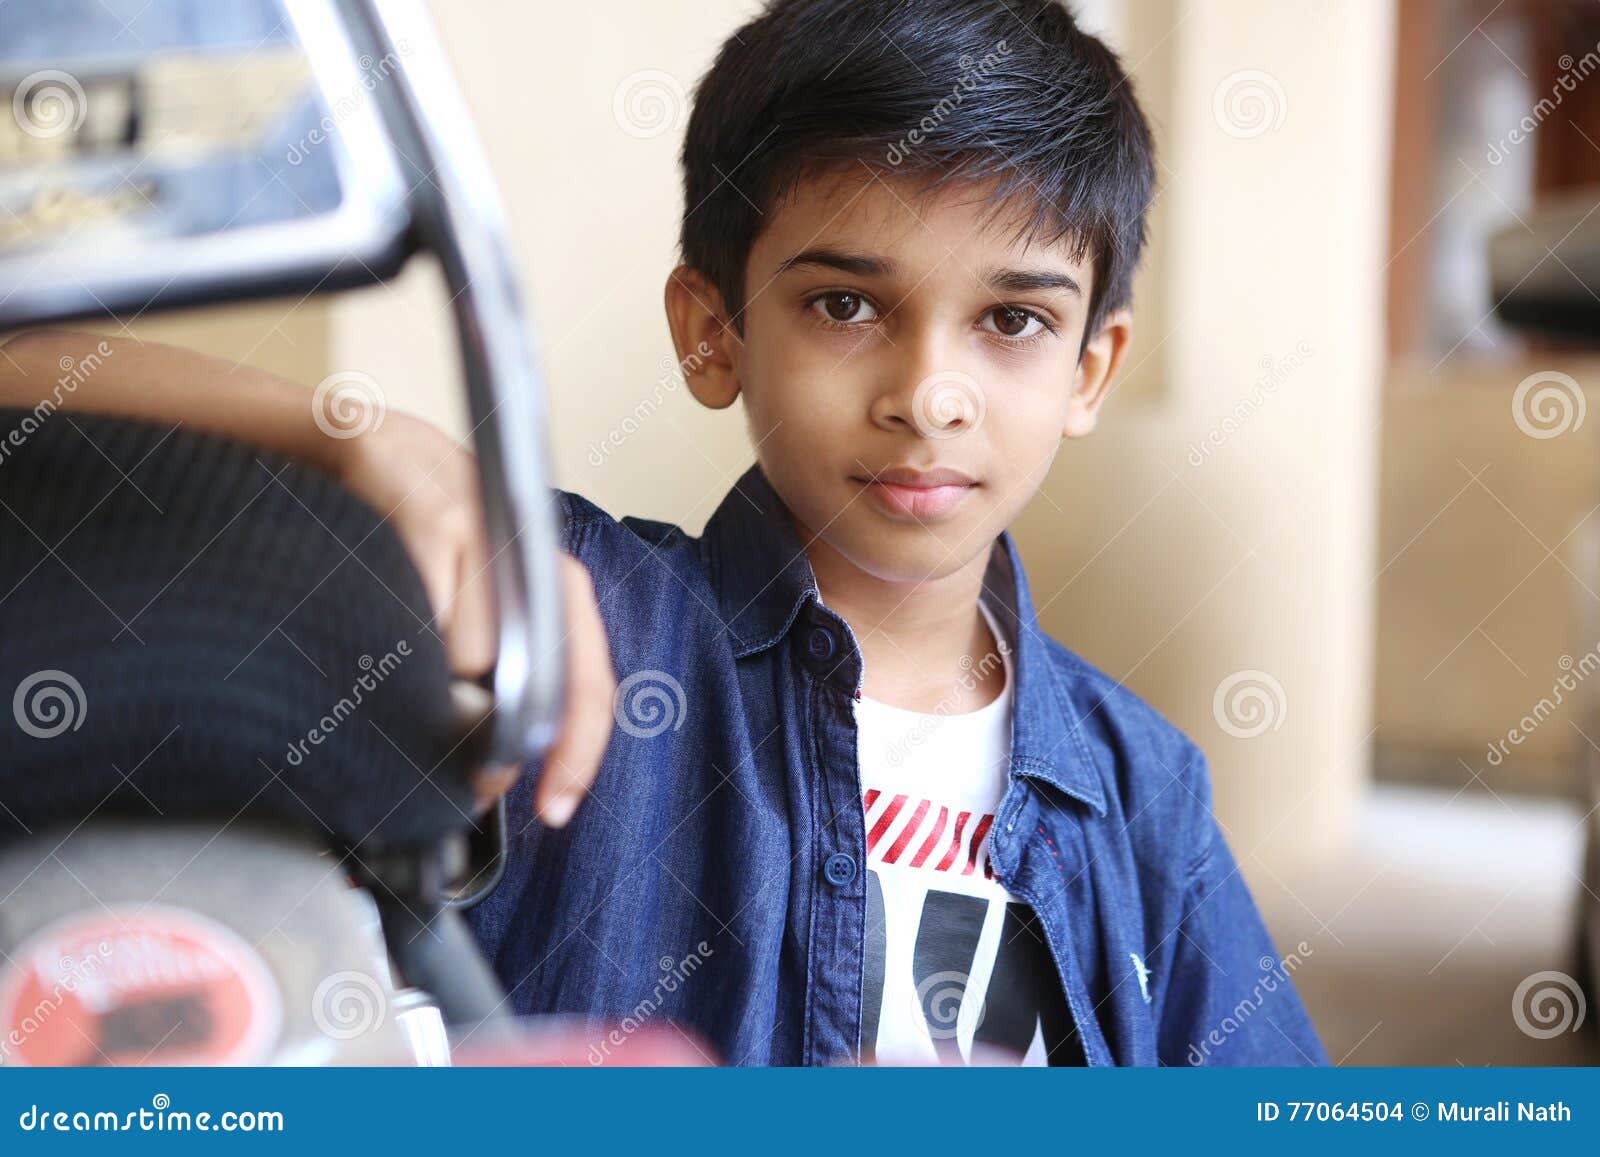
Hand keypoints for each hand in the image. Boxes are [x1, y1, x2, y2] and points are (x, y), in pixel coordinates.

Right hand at [338, 413, 615, 825]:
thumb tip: (498, 768)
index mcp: (555, 584)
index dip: (578, 754)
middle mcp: (535, 556)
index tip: (553, 808)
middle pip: (525, 683)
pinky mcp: (431, 515)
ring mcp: (487, 533)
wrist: (363, 443)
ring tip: (397, 628)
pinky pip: (418, 618)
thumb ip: (504, 667)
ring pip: (467, 658)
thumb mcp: (480, 597)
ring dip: (424, 673)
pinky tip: (376, 598)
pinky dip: (392, 629)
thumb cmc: (420, 534)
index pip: (591, 683)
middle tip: (445, 742)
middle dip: (483, 730)